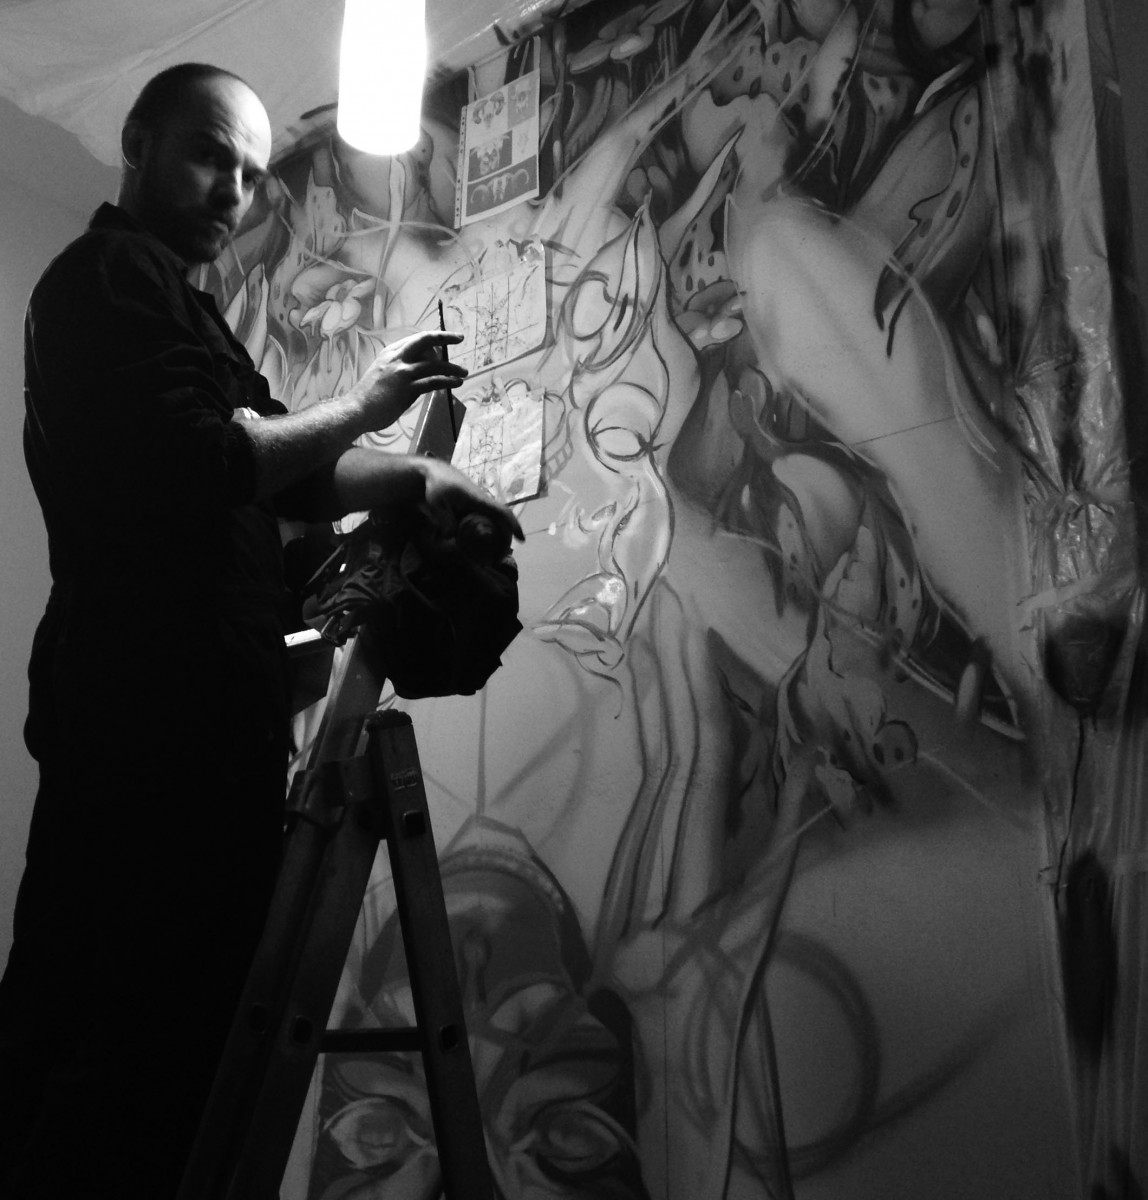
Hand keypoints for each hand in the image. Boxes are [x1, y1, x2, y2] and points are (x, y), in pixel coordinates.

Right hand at [349, 330, 468, 432]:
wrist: (356, 411)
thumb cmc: (368, 398)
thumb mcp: (383, 375)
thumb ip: (399, 371)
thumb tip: (419, 374)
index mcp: (390, 353)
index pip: (415, 339)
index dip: (432, 338)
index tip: (445, 338)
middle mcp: (396, 358)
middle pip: (425, 340)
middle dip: (444, 336)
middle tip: (460, 338)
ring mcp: (402, 372)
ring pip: (434, 364)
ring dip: (452, 368)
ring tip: (464, 373)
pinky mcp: (407, 388)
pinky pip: (433, 381)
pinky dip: (447, 381)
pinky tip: (456, 383)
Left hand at [419, 456, 524, 554]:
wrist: (439, 473)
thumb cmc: (439, 486)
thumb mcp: (437, 503)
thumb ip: (444, 519)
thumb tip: (451, 538)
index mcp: (479, 500)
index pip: (502, 512)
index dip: (513, 525)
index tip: (521, 539)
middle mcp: (485, 503)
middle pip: (504, 522)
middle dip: (506, 540)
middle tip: (499, 559)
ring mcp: (482, 506)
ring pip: (497, 523)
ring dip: (499, 539)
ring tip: (493, 558)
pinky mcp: (477, 509)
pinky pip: (489, 522)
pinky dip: (491, 534)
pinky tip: (484, 548)